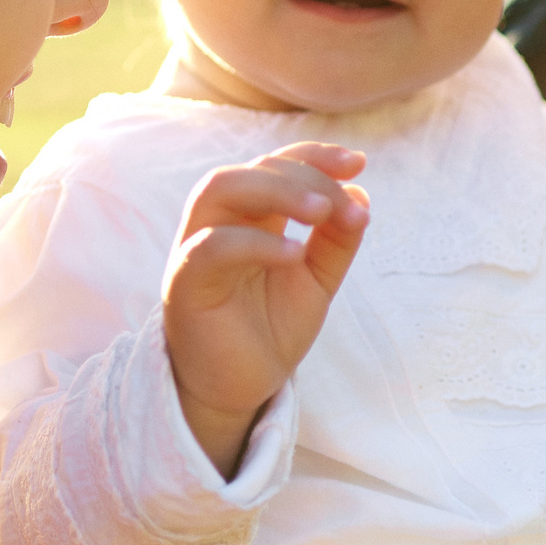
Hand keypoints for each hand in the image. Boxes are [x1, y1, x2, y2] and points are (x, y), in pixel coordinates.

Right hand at [164, 142, 369, 475]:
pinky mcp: (184, 283)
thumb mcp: (316, 280)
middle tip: (342, 205)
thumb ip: (336, 241)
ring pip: (219, 189)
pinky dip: (254, 243)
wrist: (241, 388)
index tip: (359, 164)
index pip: (276, 164)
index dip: (314, 156)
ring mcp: (196, 248)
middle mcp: (219, 223)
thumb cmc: (271, 328)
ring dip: (275, 191)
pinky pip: (209, 247)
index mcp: (249, 216)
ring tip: (321, 213)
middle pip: (250, 170)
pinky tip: (295, 255)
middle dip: (303, 176)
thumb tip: (361, 194)